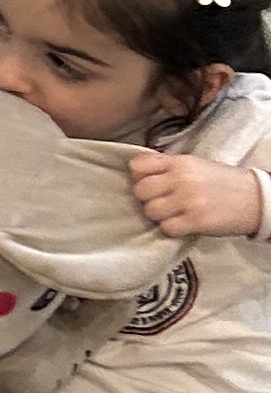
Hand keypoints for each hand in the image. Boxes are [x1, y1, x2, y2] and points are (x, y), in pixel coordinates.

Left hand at [132, 149, 268, 238]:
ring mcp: (189, 200)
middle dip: (148, 200)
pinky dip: (172, 229)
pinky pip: (167, 228)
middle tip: (164, 203)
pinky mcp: (197, 220)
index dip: (140, 178)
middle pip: (140, 191)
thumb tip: (136, 173)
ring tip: (175, 215)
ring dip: (160, 217)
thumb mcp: (195, 166)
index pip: (138, 166)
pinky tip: (184, 225)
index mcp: (179, 162)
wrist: (257, 199)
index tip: (151, 185)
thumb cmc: (221, 183)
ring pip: (151, 211)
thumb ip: (167, 167)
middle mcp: (182, 178)